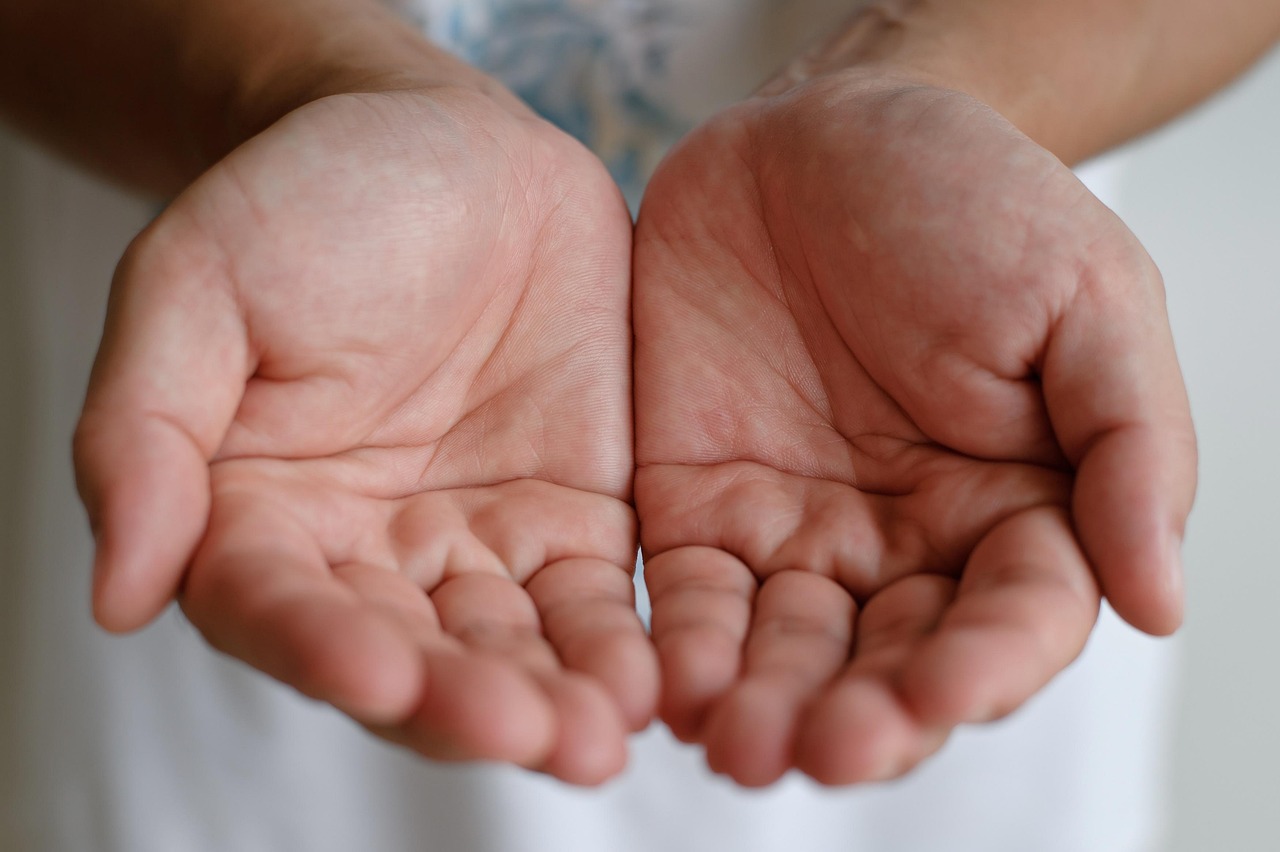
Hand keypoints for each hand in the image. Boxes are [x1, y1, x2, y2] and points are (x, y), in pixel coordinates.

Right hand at [74, 87, 653, 783]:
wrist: (447, 144)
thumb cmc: (308, 199)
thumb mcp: (196, 282)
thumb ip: (143, 430)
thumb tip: (117, 595)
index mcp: (256, 514)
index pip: (277, 609)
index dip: (325, 648)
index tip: (382, 677)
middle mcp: (365, 553)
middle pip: (408, 655)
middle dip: (464, 701)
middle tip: (527, 735)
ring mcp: (475, 543)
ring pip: (508, 646)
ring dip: (552, 698)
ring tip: (599, 736)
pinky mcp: (571, 519)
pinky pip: (591, 598)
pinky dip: (618, 644)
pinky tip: (652, 681)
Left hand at [633, 71, 1195, 785]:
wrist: (818, 137)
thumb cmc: (968, 200)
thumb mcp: (1084, 296)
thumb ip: (1127, 444)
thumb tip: (1161, 602)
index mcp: (1015, 507)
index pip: (1014, 619)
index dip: (983, 666)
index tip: (942, 694)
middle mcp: (906, 543)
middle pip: (890, 661)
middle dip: (860, 714)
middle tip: (822, 749)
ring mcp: (797, 532)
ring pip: (785, 651)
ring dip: (764, 704)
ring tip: (738, 744)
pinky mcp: (699, 509)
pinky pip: (690, 597)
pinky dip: (681, 645)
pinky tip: (670, 684)